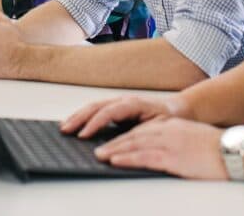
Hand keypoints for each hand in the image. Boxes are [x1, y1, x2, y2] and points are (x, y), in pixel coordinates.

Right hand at [61, 95, 188, 138]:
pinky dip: (85, 116)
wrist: (179, 110)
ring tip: (64, 127)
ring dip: (78, 116)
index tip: (83, 135)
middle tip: (65, 130)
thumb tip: (123, 143)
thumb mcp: (159, 127)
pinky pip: (98, 110)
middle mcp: (124, 100)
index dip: (95, 123)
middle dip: (79, 118)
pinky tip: (76, 123)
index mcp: (134, 103)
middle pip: (97, 106)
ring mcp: (120, 102)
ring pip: (95, 106)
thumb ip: (141, 133)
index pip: (109, 111)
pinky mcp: (118, 108)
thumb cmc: (171, 119)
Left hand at [94, 118, 227, 179]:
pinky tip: (115, 160)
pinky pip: (144, 157)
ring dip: (114, 150)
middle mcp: (168, 131)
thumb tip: (161, 151)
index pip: (141, 129)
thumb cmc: (219, 148)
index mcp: (172, 126)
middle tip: (96, 146)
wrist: (235, 150)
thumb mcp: (192, 139)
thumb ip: (175, 140)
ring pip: (134, 144)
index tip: (109, 140)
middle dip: (112, 141)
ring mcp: (170, 143)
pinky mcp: (174, 158)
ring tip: (99, 154)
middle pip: (133, 135)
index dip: (123, 136)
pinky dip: (127, 158)